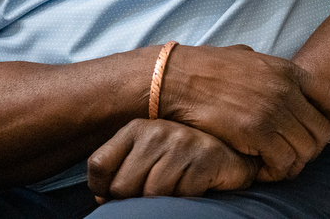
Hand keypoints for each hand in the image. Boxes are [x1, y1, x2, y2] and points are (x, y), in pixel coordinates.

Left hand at [88, 119, 257, 201]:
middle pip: (122, 186)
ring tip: (177, 185)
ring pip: (152, 194)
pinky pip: (181, 196)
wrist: (231, 154)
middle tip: (156, 190)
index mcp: (136, 128)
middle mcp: (157, 130)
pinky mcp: (206, 157)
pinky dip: (186, 198)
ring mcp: (183, 142)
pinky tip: (195, 184)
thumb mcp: (144, 157)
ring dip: (164, 199)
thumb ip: (120, 171)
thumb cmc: (181, 160)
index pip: (98, 165)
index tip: (122, 191)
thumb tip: (103, 196)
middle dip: (135, 198)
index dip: (103, 188)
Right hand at [157, 45, 329, 182]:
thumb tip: (285, 80)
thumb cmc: (208, 68)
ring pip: (306, 150)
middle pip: (323, 129)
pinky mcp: (255, 133)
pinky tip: (262, 169)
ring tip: (277, 164)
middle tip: (296, 154)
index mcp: (287, 70)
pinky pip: (283, 162)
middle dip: (314, 147)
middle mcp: (286, 90)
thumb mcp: (251, 57)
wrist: (177, 78)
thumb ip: (273, 71)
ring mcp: (272, 111)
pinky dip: (277, 172)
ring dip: (295, 162)